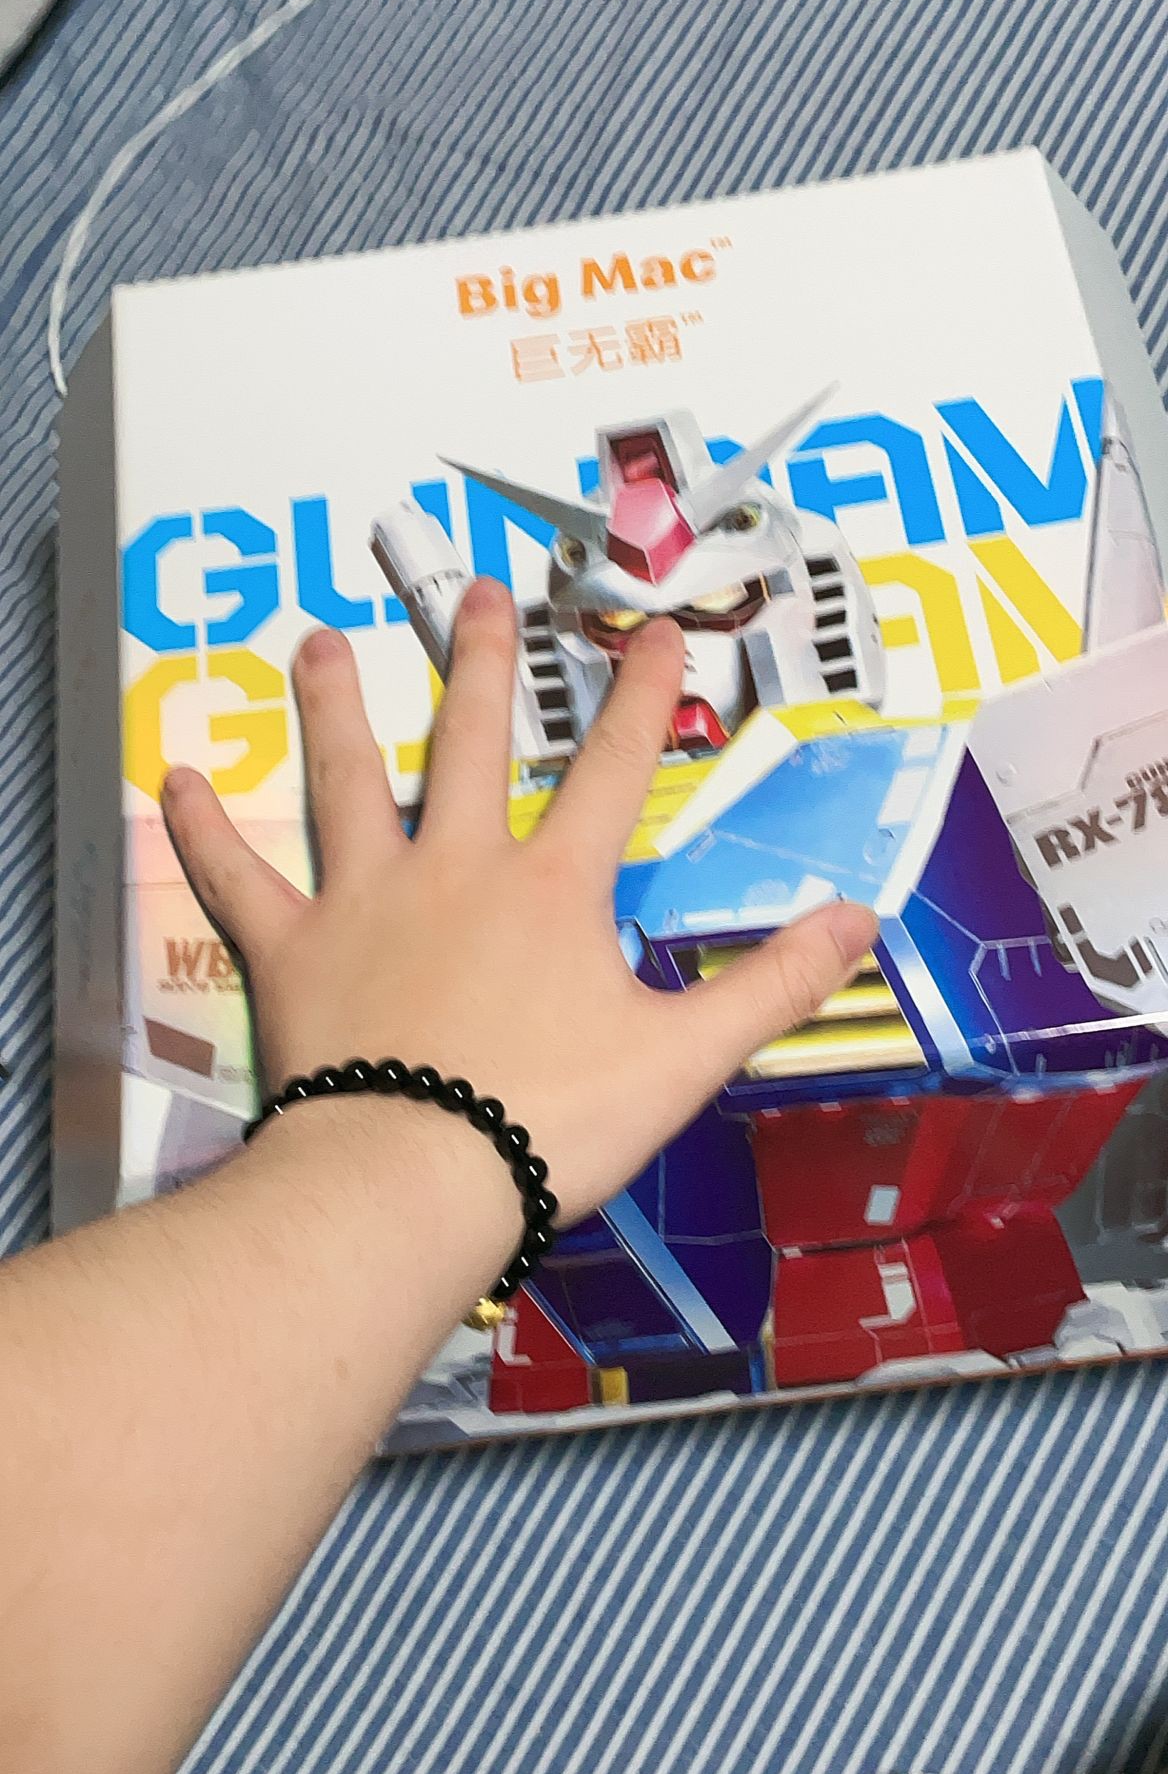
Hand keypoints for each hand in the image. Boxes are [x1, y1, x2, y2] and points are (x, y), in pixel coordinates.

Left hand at [161, 582, 875, 1228]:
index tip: (654, 630)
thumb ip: (769, 986)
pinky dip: (210, 830)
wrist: (411, 1179)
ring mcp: (366, 902)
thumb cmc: (547, 1126)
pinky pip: (241, 879)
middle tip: (480, 593)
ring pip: (348, 780)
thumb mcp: (683, 1060)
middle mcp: (455, 869)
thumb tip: (857, 921)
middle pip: (471, 743)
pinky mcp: (292, 951)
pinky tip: (179, 778)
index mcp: (553, 891)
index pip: (613, 771)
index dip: (640, 697)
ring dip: (338, 706)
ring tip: (324, 642)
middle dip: (481, 662)